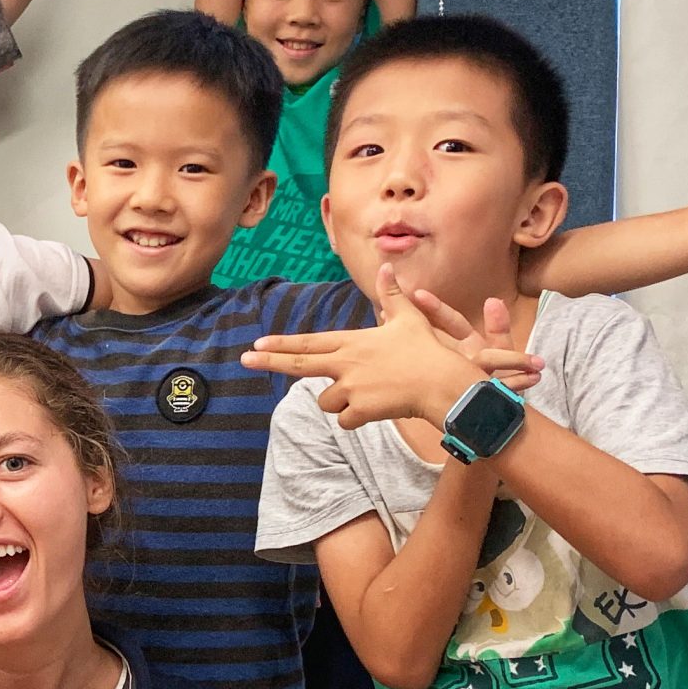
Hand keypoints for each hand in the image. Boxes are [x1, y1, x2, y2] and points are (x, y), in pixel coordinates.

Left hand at [240, 268, 518, 415]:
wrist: (443, 383)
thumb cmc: (428, 350)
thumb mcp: (410, 318)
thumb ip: (392, 296)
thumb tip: (388, 267)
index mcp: (352, 342)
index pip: (309, 342)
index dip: (281, 343)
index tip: (257, 344)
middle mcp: (346, 364)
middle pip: (299, 364)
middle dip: (269, 362)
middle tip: (244, 359)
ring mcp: (351, 389)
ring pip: (327, 401)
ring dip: (340, 401)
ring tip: (370, 392)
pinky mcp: (361, 411)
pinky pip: (346, 420)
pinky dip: (357, 418)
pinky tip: (378, 409)